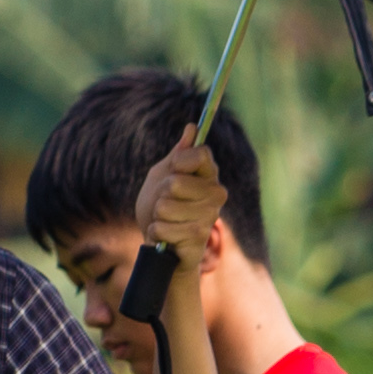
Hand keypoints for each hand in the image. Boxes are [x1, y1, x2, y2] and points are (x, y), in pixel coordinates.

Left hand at [134, 127, 223, 262]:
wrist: (161, 247)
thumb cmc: (161, 209)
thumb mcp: (162, 177)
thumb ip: (177, 155)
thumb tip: (192, 127)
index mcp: (208, 175)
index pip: (201, 154)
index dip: (180, 162)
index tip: (173, 170)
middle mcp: (216, 194)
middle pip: (176, 182)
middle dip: (160, 195)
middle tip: (165, 205)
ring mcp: (209, 216)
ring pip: (166, 207)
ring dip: (157, 216)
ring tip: (165, 222)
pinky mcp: (199, 237)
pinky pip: (163, 227)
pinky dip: (157, 232)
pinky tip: (166, 237)